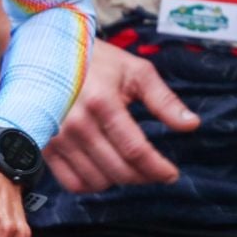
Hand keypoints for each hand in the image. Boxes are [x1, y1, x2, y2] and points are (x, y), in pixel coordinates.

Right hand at [43, 38, 198, 193]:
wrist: (48, 51)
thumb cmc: (96, 60)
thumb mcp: (135, 71)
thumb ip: (164, 100)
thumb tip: (191, 125)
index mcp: (102, 102)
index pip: (135, 150)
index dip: (158, 168)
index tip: (170, 173)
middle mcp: (76, 123)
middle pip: (118, 170)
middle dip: (143, 176)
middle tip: (154, 171)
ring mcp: (57, 137)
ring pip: (96, 180)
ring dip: (119, 181)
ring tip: (129, 168)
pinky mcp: (44, 145)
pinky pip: (71, 182)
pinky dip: (91, 185)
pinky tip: (103, 172)